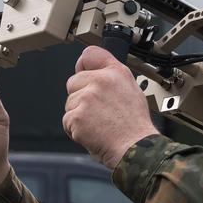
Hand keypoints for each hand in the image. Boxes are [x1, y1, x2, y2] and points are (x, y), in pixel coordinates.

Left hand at [63, 46, 157, 168]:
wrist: (135, 148)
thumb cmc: (135, 126)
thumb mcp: (132, 90)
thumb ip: (112, 78)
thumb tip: (95, 74)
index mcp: (116, 72)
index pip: (90, 54)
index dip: (83, 65)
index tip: (83, 72)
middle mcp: (101, 80)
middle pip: (73, 82)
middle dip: (80, 97)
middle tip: (98, 112)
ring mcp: (87, 97)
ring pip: (69, 103)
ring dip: (78, 115)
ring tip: (99, 124)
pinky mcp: (77, 115)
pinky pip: (67, 120)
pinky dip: (76, 130)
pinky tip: (93, 133)